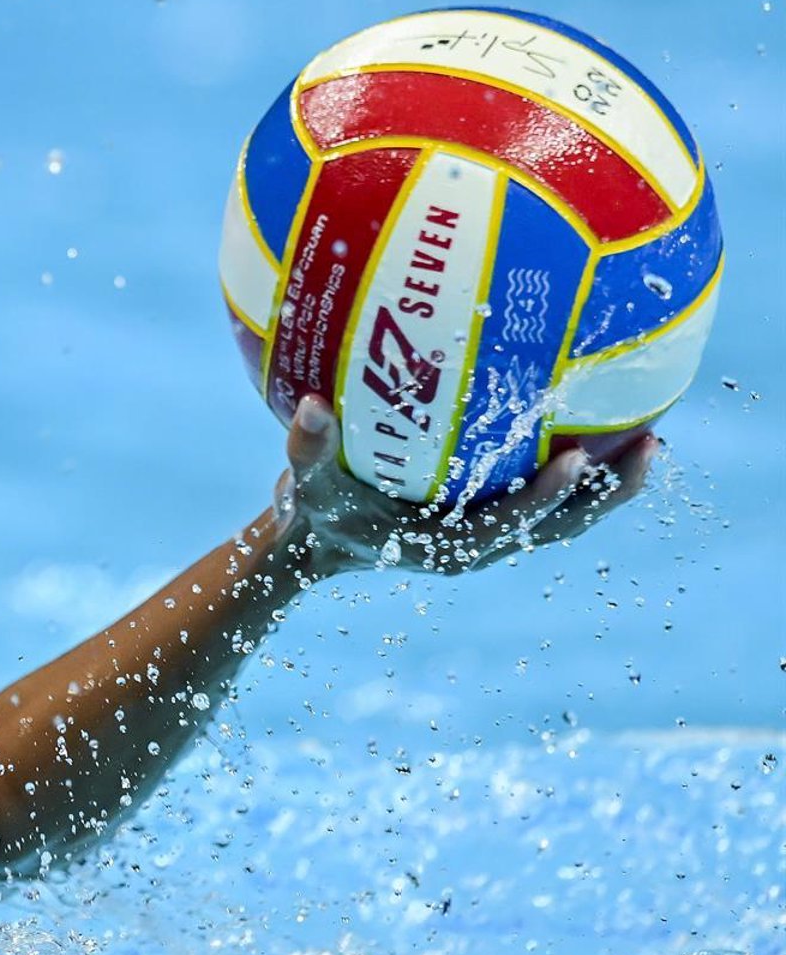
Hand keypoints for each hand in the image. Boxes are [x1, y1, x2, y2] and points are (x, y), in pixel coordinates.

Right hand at [273, 394, 658, 578]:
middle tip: (650, 443)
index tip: (576, 458)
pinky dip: (576, 468)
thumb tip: (309, 406)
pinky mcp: (491, 514)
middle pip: (561, 526)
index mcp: (448, 548)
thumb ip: (306, 451)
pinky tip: (594, 422)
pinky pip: (545, 493)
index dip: (546, 497)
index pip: (509, 524)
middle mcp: (481, 545)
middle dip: (608, 492)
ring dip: (608, 482)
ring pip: (565, 514)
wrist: (319, 544)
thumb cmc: (316, 516)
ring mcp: (492, 531)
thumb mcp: (303, 486)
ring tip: (649, 434)